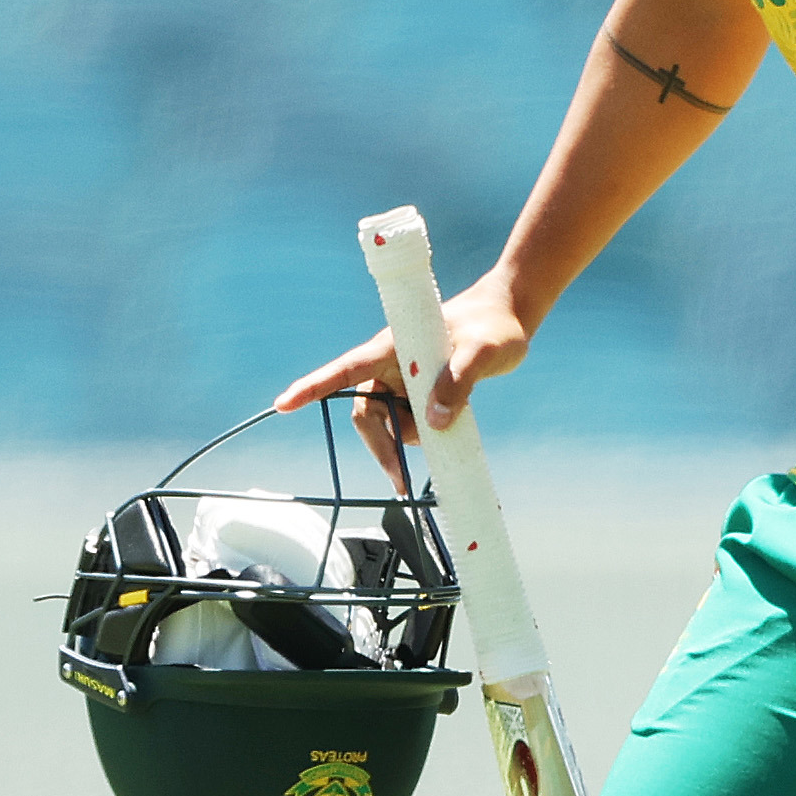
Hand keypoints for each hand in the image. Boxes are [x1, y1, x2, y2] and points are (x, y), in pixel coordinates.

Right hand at [275, 273, 534, 482]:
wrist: (511, 316)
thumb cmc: (495, 324)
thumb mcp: (483, 351)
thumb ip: (459, 381)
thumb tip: (433, 422)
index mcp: (393, 346)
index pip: (345, 369)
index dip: (313, 386)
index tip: (284, 403)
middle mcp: (391, 363)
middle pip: (367, 412)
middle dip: (380, 444)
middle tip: (400, 479)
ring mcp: (405, 378)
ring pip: (388, 421)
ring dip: (407, 437)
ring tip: (446, 426)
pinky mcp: (420, 389)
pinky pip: (408, 420)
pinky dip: (421, 432)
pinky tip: (446, 426)